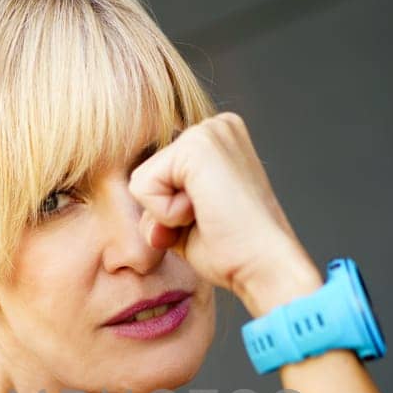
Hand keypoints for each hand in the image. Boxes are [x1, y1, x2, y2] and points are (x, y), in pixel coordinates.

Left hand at [128, 113, 321, 315]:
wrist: (265, 266)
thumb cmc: (234, 252)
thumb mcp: (186, 220)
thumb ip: (159, 203)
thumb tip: (128, 201)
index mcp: (218, 140)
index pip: (158, 174)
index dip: (171, 211)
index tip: (212, 221)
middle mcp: (216, 125)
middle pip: (147, 175)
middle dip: (165, 212)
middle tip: (209, 222)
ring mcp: (208, 131)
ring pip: (142, 181)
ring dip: (165, 214)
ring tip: (208, 217)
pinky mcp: (195, 146)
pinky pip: (143, 187)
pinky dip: (165, 214)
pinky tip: (203, 213)